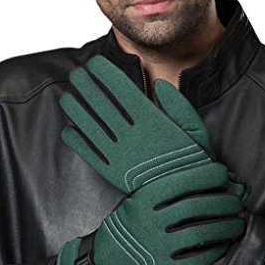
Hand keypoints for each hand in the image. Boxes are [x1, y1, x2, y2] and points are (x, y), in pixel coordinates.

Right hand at [56, 162, 245, 264]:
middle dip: (223, 202)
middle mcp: (149, 221)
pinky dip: (214, 251)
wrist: (105, 264)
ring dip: (225, 227)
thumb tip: (201, 180)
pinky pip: (196, 259)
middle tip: (237, 201)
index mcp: (143, 199)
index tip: (223, 173)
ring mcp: (156, 246)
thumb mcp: (135, 202)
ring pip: (200, 233)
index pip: (181, 182)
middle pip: (196, 206)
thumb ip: (162, 192)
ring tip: (237, 222)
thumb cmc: (125, 229)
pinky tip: (223, 245)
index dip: (207, 176)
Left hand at [59, 55, 215, 192]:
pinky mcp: (112, 173)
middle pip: (102, 105)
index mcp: (152, 122)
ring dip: (76, 110)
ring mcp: (119, 154)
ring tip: (67, 97)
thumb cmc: (192, 164)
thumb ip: (179, 105)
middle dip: (86, 86)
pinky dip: (77, 141)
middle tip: (76, 74)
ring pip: (90, 127)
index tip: (94, 64)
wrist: (184, 200)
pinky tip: (69, 130)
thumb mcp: (197, 131)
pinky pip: (89, 154)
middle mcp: (131, 135)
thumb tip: (160, 84)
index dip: (105, 75)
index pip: (122, 91)